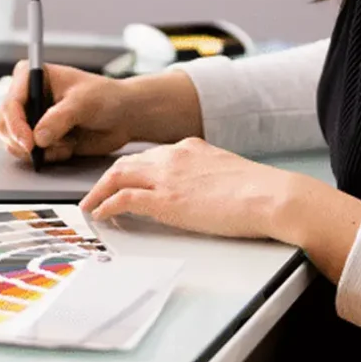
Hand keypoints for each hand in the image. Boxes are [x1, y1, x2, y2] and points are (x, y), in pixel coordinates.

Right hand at [0, 61, 133, 162]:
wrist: (122, 116)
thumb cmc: (104, 97)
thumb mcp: (83, 103)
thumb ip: (59, 119)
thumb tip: (38, 138)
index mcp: (32, 75)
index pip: (12, 102)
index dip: (16, 124)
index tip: (29, 143)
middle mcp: (27, 96)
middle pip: (5, 124)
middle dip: (24, 142)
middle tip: (42, 151)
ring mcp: (32, 118)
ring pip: (14, 142)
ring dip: (40, 150)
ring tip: (65, 143)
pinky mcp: (39, 137)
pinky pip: (31, 155)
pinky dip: (49, 156)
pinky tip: (68, 146)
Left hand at [80, 137, 298, 238]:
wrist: (270, 196)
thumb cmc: (259, 191)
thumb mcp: (225, 173)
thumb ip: (206, 176)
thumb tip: (202, 192)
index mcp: (189, 148)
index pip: (150, 156)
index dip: (132, 169)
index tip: (123, 179)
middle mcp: (173, 156)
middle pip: (127, 162)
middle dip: (108, 177)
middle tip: (96, 192)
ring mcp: (167, 177)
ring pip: (118, 175)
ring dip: (99, 190)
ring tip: (90, 204)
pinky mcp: (165, 200)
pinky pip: (124, 199)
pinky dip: (107, 205)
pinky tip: (100, 214)